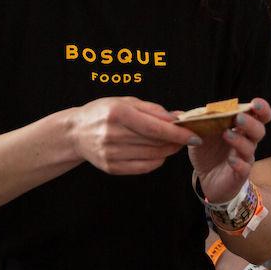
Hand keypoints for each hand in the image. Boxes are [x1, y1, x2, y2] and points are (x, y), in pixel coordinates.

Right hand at [68, 96, 197, 174]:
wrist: (76, 132)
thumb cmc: (104, 112)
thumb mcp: (126, 102)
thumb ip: (154, 110)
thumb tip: (180, 117)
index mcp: (117, 113)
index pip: (155, 128)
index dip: (178, 133)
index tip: (195, 136)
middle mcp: (112, 134)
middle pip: (155, 143)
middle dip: (176, 141)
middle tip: (186, 137)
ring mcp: (110, 153)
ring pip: (152, 156)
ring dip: (168, 151)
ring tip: (172, 143)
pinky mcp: (110, 168)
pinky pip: (143, 168)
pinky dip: (156, 161)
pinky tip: (158, 154)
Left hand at [188, 98, 270, 202]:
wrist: (206, 179)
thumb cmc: (208, 152)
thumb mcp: (201, 134)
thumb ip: (201, 122)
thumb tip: (194, 111)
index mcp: (240, 128)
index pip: (258, 116)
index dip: (261, 109)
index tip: (255, 103)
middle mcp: (246, 142)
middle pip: (259, 130)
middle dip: (251, 122)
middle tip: (238, 118)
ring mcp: (244, 158)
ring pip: (250, 148)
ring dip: (239, 140)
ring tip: (226, 134)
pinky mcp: (240, 174)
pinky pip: (244, 169)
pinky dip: (239, 163)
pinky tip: (230, 160)